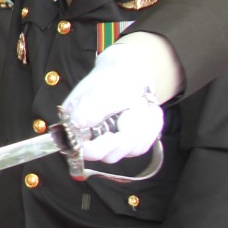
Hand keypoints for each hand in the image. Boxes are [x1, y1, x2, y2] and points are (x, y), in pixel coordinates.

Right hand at [61, 45, 163, 161]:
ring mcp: (111, 141)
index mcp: (76, 125)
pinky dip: (151, 128)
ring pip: (130, 151)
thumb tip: (76, 124)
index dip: (99, 148)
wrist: (131, 72)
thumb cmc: (110, 79)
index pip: (82, 151)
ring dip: (143, 127)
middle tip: (132, 112)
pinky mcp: (129, 142)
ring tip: (142, 106)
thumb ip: (87, 110)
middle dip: (128, 135)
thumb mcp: (98, 93)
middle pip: (110, 155)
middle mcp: (91, 137)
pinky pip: (143, 145)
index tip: (114, 136)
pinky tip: (149, 112)